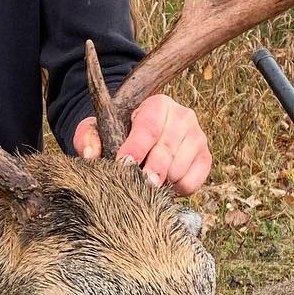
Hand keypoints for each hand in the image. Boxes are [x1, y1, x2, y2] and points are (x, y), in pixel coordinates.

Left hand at [74, 94, 211, 194]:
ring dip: (161, 182)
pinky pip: (193, 181)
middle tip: (140, 184)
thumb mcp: (99, 129)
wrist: (142, 137)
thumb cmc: (119, 132)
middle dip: (151, 170)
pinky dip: (177, 189)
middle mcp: (183, 116)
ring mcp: (197, 137)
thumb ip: (87, 137)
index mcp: (158, 104)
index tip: (123, 164)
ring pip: (179, 167)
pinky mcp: (205, 157)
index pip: (149, 127)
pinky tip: (164, 185)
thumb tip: (90, 155)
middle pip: (167, 149)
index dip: (136, 147)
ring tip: (146, 183)